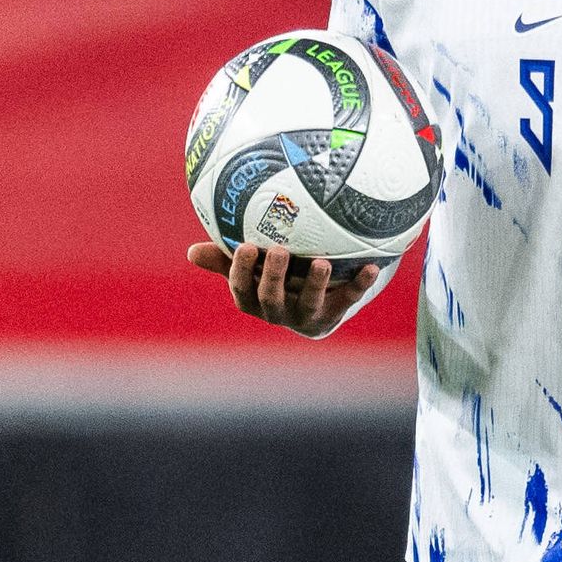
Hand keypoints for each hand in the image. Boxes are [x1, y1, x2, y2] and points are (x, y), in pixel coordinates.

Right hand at [187, 241, 370, 338]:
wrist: (316, 303)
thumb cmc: (276, 276)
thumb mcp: (252, 267)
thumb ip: (226, 258)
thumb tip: (191, 254)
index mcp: (255, 301)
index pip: (242, 291)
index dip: (242, 272)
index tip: (245, 246)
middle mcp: (279, 313)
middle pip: (272, 299)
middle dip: (274, 277)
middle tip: (277, 250)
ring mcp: (308, 316)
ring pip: (310, 304)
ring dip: (316, 284)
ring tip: (323, 263)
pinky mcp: (335, 313)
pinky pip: (349, 299)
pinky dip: (359, 284)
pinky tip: (371, 267)